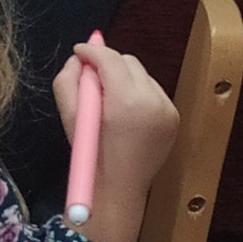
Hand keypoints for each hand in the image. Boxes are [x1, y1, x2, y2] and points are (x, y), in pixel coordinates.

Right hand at [51, 38, 178, 241]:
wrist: (119, 190)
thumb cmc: (92, 156)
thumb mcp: (69, 117)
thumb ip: (68, 79)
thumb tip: (80, 56)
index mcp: (126, 102)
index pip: (110, 58)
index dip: (92, 51)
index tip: (80, 51)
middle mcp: (152, 101)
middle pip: (128, 61)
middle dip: (108, 65)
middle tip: (92, 79)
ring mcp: (167, 109)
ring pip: (141, 74)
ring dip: (123, 78)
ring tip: (109, 99)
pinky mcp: (173, 117)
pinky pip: (152, 90)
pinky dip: (137, 93)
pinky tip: (125, 112)